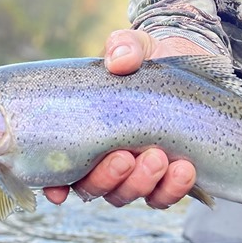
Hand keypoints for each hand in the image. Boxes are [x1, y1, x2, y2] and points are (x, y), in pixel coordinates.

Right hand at [42, 29, 202, 208]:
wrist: (187, 66)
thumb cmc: (147, 60)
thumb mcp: (134, 46)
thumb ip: (123, 46)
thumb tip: (118, 61)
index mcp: (82, 133)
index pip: (58, 168)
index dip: (53, 185)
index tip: (58, 191)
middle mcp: (102, 160)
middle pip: (92, 187)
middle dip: (107, 178)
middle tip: (125, 157)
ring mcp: (133, 173)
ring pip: (126, 195)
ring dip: (140, 183)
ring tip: (158, 158)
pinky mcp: (165, 179)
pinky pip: (163, 197)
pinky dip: (172, 188)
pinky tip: (184, 169)